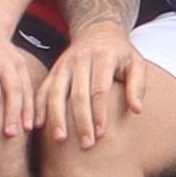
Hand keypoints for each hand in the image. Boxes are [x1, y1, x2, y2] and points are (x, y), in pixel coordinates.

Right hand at [42, 23, 142, 149]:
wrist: (97, 32)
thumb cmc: (121, 53)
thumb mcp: (136, 63)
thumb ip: (138, 85)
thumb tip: (137, 110)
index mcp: (103, 56)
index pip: (100, 89)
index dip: (100, 112)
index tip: (102, 134)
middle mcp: (80, 59)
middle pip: (78, 94)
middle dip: (81, 121)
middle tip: (86, 145)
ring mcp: (64, 64)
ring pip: (56, 93)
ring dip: (57, 117)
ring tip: (60, 139)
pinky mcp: (53, 70)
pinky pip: (42, 89)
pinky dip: (38, 107)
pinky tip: (37, 125)